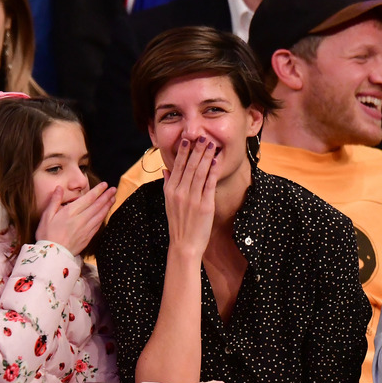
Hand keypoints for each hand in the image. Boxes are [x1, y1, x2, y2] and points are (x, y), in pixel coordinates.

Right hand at [35, 182, 115, 254]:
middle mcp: (81, 219)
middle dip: (106, 196)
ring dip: (108, 206)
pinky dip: (103, 217)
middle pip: (97, 206)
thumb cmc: (47, 235)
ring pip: (100, 215)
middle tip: (113, 189)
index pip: (88, 198)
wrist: (52, 256)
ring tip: (113, 198)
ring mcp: (86, 229)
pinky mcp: (88, 237)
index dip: (98, 190)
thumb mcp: (46, 216)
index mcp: (70, 212)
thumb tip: (59, 188)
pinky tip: (106, 213)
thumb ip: (54, 201)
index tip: (105, 185)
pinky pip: (98, 225)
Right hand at [163, 136, 218, 255]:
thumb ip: (168, 185)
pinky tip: (215, 161)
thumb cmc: (178, 224)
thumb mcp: (168, 203)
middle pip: (189, 166)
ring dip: (205, 156)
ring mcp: (192, 199)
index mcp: (170, 191)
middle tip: (202, 137)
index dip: (182, 152)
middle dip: (196, 150)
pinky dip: (212, 171)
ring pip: (199, 172)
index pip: (176, 167)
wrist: (184, 245)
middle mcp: (180, 193)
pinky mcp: (204, 205)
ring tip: (210, 144)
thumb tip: (166, 170)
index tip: (186, 140)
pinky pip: (208, 184)